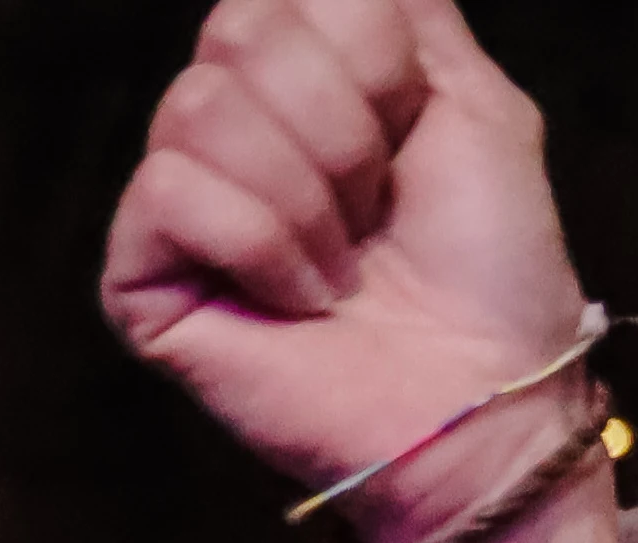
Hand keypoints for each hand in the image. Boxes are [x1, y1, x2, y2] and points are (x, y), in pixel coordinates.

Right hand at [103, 0, 637, 542]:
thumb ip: (407, 9)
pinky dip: (261, 245)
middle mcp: (232, 128)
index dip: (370, 59)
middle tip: (378, 209)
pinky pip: (170, 190)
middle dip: (342, 124)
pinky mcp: (142, 276)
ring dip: (309, 196)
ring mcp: (180, 203)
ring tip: (345, 268)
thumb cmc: (494, 275)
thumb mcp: (478, 108)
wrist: (487, 407)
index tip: (411, 131)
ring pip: (200, 106)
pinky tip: (301, 301)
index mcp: (305, 82)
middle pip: (240, 28)